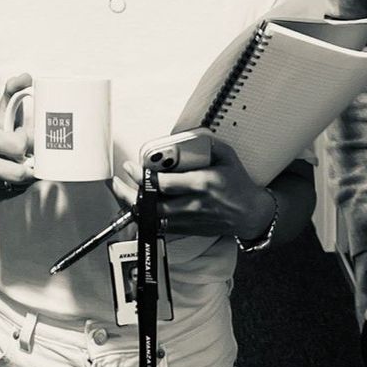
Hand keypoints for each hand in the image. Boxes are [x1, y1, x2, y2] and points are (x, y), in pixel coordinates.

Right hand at [0, 73, 35, 200]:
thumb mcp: (4, 109)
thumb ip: (13, 91)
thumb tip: (26, 77)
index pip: (16, 145)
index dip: (27, 142)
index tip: (27, 137)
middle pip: (17, 173)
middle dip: (30, 166)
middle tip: (32, 157)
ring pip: (15, 186)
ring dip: (25, 178)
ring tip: (26, 167)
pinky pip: (10, 196)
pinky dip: (18, 188)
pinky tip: (17, 178)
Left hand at [112, 137, 273, 239]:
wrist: (250, 214)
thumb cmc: (239, 183)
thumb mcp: (227, 155)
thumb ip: (206, 143)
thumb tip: (183, 138)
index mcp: (202, 183)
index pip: (164, 183)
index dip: (143, 176)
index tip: (130, 166)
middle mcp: (193, 204)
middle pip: (153, 204)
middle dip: (130, 194)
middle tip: (116, 182)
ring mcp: (190, 220)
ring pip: (154, 217)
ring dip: (134, 207)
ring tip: (120, 192)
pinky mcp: (188, 229)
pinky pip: (161, 225)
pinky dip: (146, 216)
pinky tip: (136, 205)